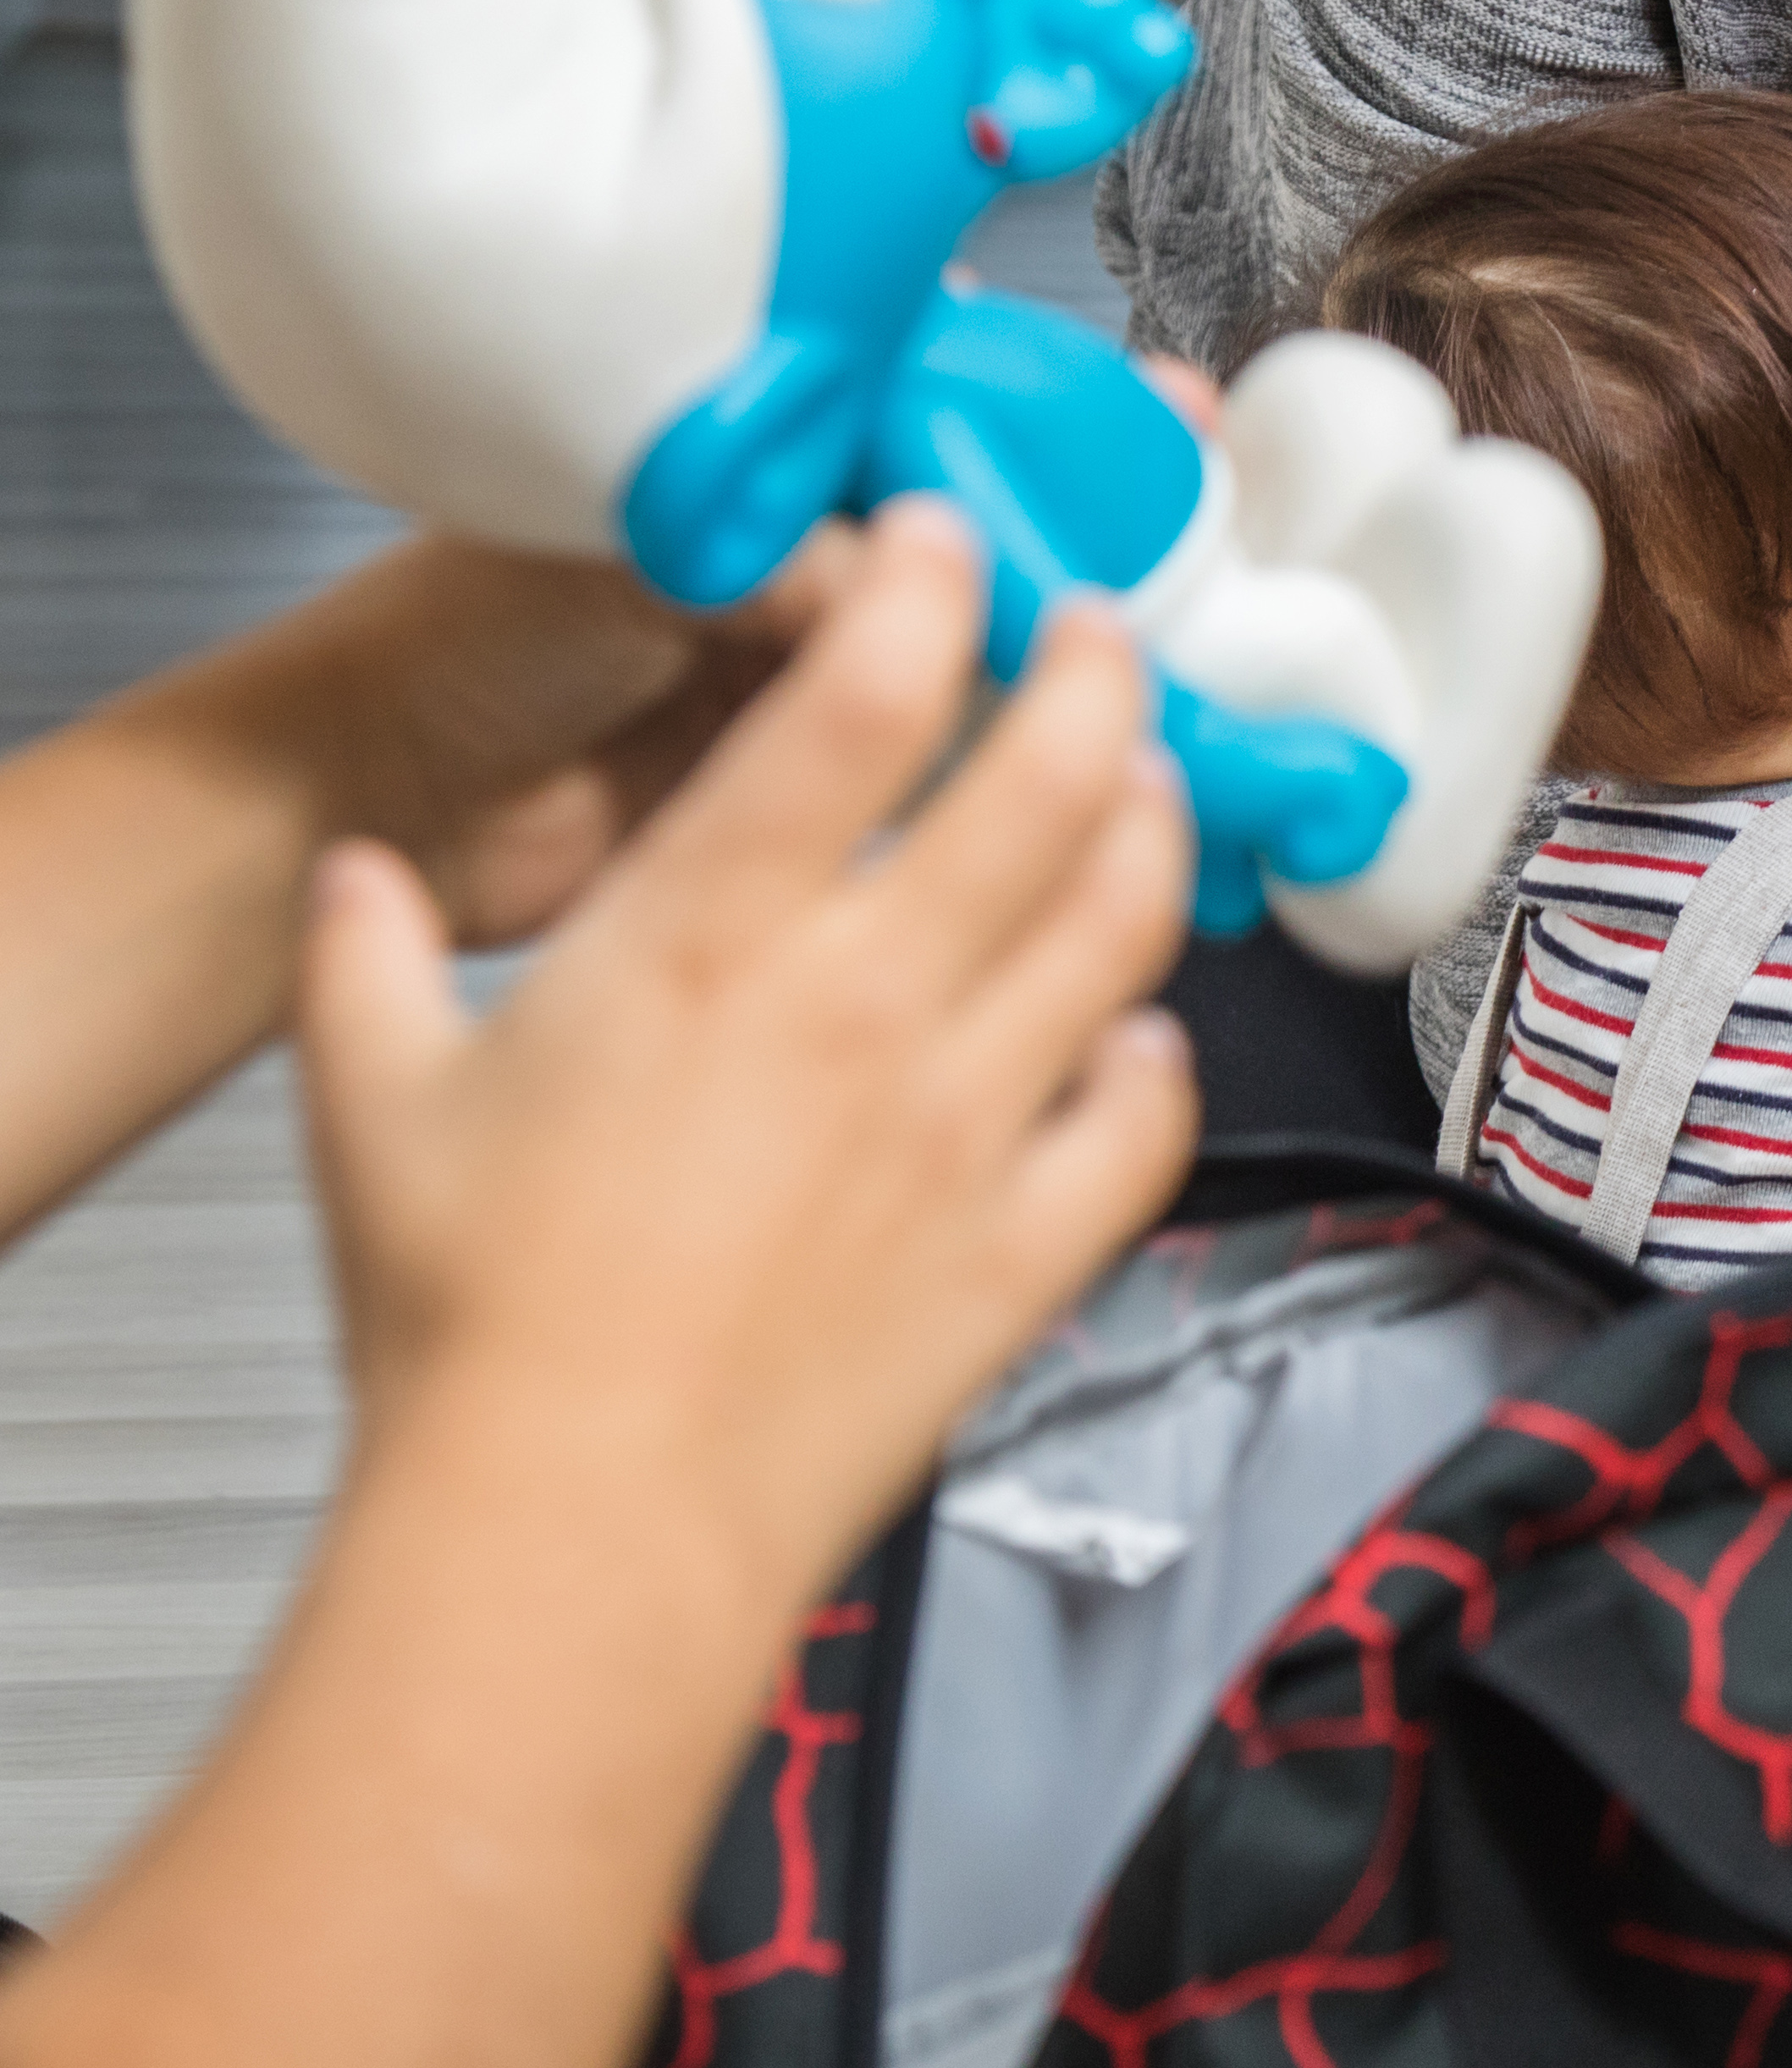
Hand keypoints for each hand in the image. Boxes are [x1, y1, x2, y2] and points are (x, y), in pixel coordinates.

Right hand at [296, 499, 1202, 1595]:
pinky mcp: (1025, 1245)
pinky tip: (1138, 1040)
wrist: (570, 1527)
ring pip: (1125, 922)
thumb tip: (357, 880)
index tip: (938, 540)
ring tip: (1147, 783)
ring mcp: (969, 1122)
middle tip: (1097, 629)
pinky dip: (1158, 1063)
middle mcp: (867, 1003)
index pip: (860, 693)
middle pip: (1050, 775)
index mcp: (707, 940)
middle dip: (1095, 672)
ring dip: (1154, 831)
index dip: (920, 585)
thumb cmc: (473, 1330)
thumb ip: (365, 964)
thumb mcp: (370, 1103)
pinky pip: (1145, 1123)